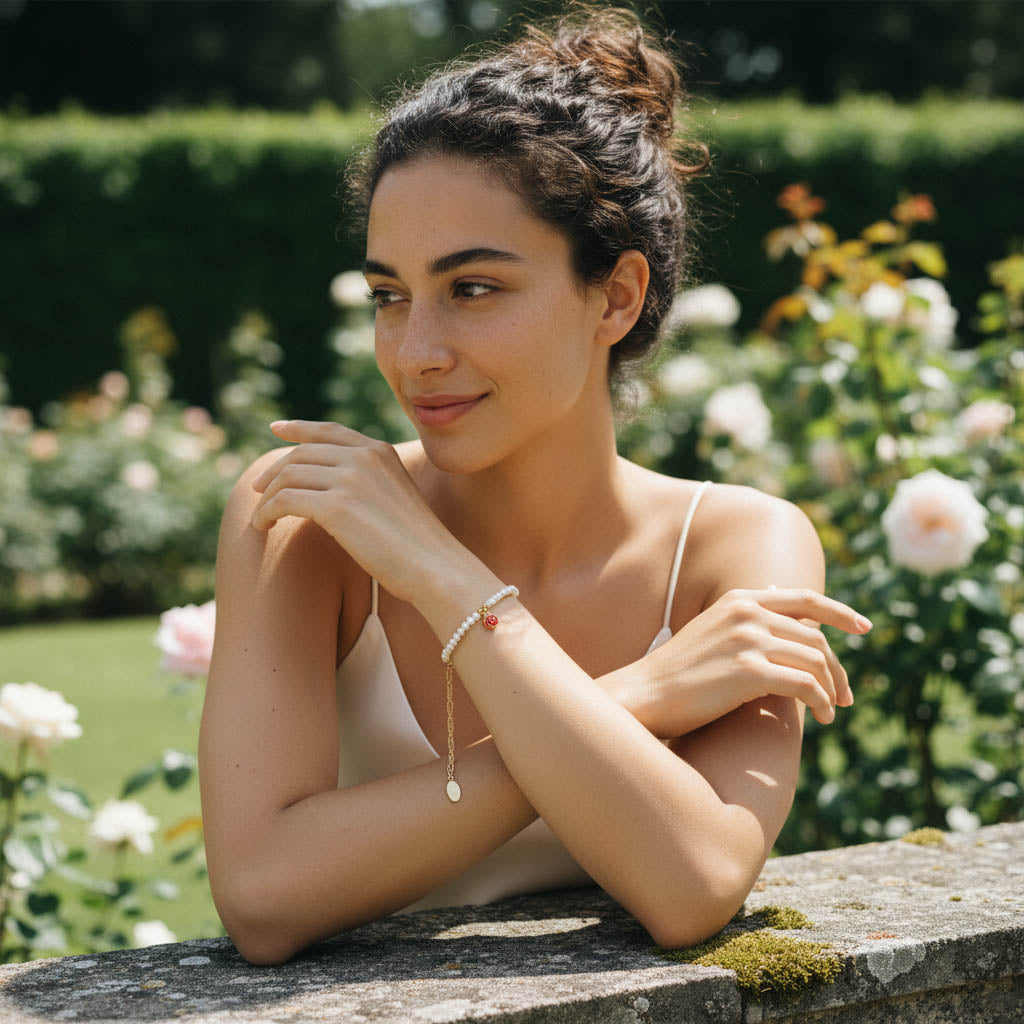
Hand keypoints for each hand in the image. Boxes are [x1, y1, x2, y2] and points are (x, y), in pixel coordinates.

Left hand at [249, 420, 466, 603]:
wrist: (435, 566)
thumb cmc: (418, 545)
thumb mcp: (395, 497)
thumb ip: (368, 482)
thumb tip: (329, 489)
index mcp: (380, 451)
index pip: (329, 431)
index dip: (298, 428)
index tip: (275, 430)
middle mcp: (364, 457)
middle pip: (301, 453)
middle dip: (274, 471)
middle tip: (258, 489)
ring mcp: (350, 479)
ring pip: (288, 475)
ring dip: (267, 496)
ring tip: (261, 517)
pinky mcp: (337, 506)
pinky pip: (285, 500)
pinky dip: (267, 512)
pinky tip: (264, 526)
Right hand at [613, 587, 867, 736]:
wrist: (643, 695)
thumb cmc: (677, 672)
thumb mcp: (713, 631)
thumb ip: (747, 619)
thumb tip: (784, 604)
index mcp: (739, 600)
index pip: (804, 599)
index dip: (839, 612)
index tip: (864, 627)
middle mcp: (746, 612)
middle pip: (816, 638)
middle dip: (837, 670)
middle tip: (845, 697)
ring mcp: (747, 639)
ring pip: (815, 662)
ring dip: (830, 690)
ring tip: (830, 712)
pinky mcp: (748, 671)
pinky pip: (805, 685)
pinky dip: (819, 702)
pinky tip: (820, 717)